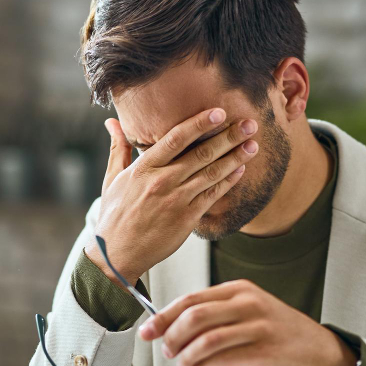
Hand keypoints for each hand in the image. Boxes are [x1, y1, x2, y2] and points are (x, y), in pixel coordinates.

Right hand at [84, 109, 259, 285]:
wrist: (117, 254)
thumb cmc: (114, 215)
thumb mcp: (112, 179)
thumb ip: (118, 148)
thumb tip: (112, 122)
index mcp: (144, 168)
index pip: (175, 138)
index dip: (199, 123)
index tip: (219, 111)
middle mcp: (162, 182)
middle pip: (201, 154)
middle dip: (228, 137)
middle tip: (249, 123)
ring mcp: (176, 201)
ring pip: (211, 174)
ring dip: (235, 158)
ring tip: (253, 144)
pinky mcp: (187, 219)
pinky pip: (212, 196)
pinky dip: (228, 182)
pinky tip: (241, 170)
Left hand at [138, 280, 357, 365]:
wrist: (318, 349)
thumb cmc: (275, 331)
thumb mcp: (246, 312)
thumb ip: (213, 316)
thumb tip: (170, 330)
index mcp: (237, 290)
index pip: (191, 299)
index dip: (163, 316)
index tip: (146, 331)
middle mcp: (247, 303)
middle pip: (195, 316)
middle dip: (172, 336)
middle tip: (166, 351)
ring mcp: (258, 326)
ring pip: (207, 339)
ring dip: (187, 355)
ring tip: (182, 365)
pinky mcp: (265, 350)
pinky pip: (224, 359)